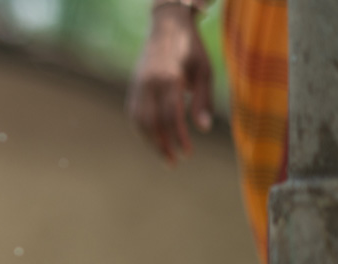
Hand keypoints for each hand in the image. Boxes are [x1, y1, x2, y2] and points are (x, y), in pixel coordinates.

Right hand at [128, 4, 212, 164]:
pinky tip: (154, 140)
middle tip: (173, 163)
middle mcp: (148, 85)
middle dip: (161, 145)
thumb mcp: (205, 71)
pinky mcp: (132, 88)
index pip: (170, 116)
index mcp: (168, 79)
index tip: (188, 153)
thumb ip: (203, 100)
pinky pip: (134, 115)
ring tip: (164, 156)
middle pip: (150, 124)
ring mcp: (137, 86)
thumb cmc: (190, 49)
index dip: (178, 138)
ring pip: (139, 122)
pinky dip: (143, 130)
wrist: (166, 27)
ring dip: (150, 141)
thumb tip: (203, 130)